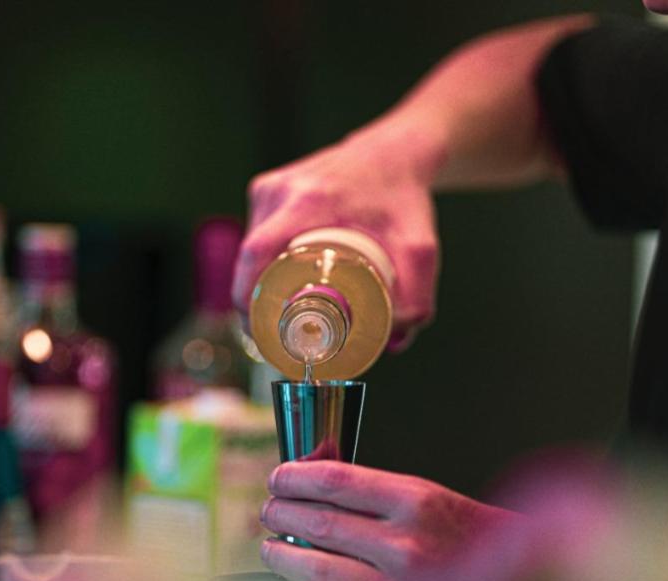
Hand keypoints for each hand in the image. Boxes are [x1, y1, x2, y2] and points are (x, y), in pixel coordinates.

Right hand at [233, 125, 444, 349]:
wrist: (395, 152)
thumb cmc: (404, 197)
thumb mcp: (419, 248)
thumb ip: (417, 297)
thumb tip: (394, 342)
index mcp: (309, 201)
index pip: (257, 253)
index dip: (248, 296)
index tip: (256, 330)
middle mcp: (281, 190)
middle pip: (250, 258)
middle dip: (256, 301)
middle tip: (274, 335)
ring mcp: (270, 186)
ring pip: (250, 248)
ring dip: (260, 281)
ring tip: (279, 312)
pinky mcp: (267, 187)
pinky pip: (256, 234)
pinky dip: (264, 262)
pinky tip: (278, 282)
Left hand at [258, 460, 520, 580]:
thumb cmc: (473, 540)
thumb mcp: (429, 497)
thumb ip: (375, 490)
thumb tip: (316, 474)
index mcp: (416, 500)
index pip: (335, 480)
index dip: (295, 477)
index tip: (279, 478)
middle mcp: (406, 544)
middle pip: (318, 522)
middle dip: (281, 514)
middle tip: (268, 512)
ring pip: (317, 570)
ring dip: (283, 557)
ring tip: (272, 550)